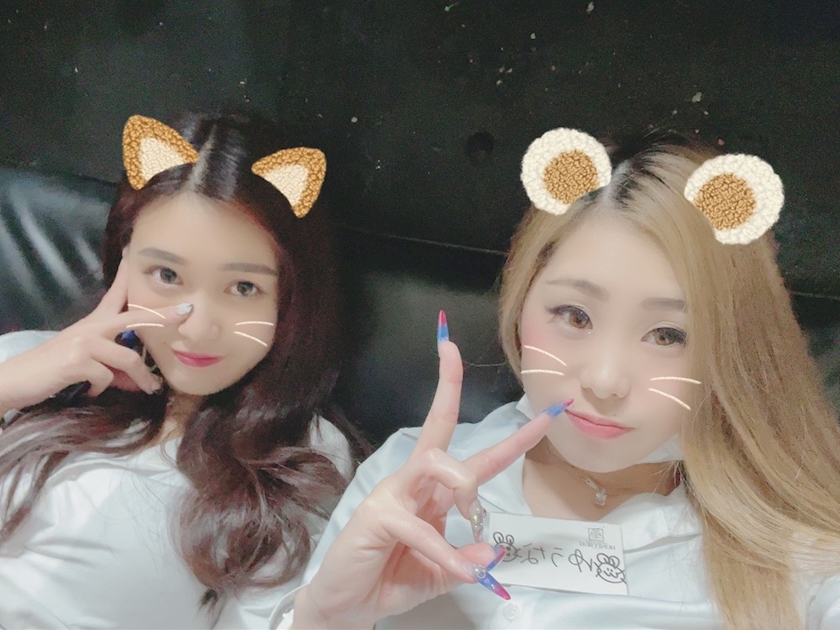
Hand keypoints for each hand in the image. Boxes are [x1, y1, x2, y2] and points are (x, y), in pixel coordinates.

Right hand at [0, 260, 188, 414]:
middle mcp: (91, 328)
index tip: (135, 253)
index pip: (115, 294)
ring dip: (141, 378)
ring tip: (150, 389)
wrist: (14, 380)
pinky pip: (106, 377)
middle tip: (188, 312)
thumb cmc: (52, 370)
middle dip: (164, 316)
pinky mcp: (77, 361)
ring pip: (127, 358)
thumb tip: (141, 380)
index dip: (127, 275)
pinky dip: (102, 389)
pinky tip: (89, 391)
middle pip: (135, 317)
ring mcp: (84, 343)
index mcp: (93, 323)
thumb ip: (114, 366)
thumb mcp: (86, 363)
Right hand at [294, 338, 554, 628]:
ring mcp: (392, 495)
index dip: (509, 441)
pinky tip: (460, 572)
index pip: (473, 459)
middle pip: (437, 428)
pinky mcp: (377, 515)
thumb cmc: (390, 580)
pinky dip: (446, 551)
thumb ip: (465, 560)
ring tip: (472, 519)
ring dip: (464, 485)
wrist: (348, 605)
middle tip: (451, 352)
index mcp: (434, 494)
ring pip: (433, 461)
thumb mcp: (441, 574)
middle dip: (448, 389)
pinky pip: (419, 526)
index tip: (542, 420)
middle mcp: (413, 484)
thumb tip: (492, 550)